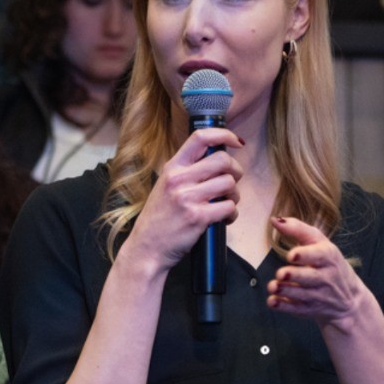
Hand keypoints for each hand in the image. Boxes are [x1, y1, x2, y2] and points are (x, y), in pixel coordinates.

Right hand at [123, 128, 241, 272]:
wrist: (146, 248)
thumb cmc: (159, 219)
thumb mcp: (165, 186)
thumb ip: (187, 172)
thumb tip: (217, 160)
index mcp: (172, 167)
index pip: (200, 138)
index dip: (223, 135)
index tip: (236, 142)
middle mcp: (179, 179)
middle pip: (222, 160)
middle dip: (236, 171)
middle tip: (233, 181)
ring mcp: (188, 198)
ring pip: (229, 184)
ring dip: (235, 195)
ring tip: (226, 203)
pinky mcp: (198, 217)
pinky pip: (228, 207)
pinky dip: (232, 213)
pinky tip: (224, 218)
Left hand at [266, 217, 362, 328]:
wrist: (349, 299)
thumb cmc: (328, 263)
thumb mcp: (320, 243)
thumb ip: (298, 229)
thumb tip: (274, 220)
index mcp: (328, 256)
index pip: (319, 255)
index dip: (305, 255)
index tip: (292, 255)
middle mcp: (326, 277)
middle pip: (310, 277)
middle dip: (295, 275)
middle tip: (281, 274)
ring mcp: (319, 295)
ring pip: (301, 294)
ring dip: (286, 291)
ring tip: (273, 286)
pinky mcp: (310, 309)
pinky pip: (296, 309)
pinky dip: (284, 307)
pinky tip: (273, 301)